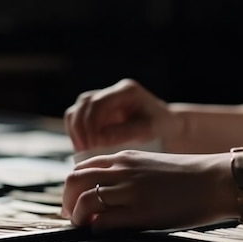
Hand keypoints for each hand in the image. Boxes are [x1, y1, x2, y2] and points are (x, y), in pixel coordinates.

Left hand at [61, 150, 236, 231]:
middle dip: (66, 201)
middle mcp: (122, 171)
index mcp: (125, 158)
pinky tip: (103, 232)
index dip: (73, 187)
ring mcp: (130, 192)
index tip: (76, 202)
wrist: (216, 180)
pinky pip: (102, 222)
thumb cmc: (192, 176)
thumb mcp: (153, 165)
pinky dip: (96, 229)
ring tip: (85, 226)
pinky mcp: (140, 213)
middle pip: (73, 181)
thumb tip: (111, 193)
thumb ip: (130, 174)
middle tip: (73, 216)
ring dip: (77, 217)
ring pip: (82, 201)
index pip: (82, 167)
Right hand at [64, 79, 181, 151]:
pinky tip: (83, 147)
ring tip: (82, 150)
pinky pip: (79, 119)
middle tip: (85, 150)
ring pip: (78, 109)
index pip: (98, 102)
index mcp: (126, 91)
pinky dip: (78, 132)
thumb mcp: (148, 130)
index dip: (91, 124)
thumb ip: (126, 133)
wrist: (166, 125)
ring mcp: (104, 100)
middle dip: (81, 128)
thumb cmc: (161, 126)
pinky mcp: (99, 112)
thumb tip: (99, 140)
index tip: (93, 145)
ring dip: (76, 130)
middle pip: (84, 103)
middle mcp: (112, 92)